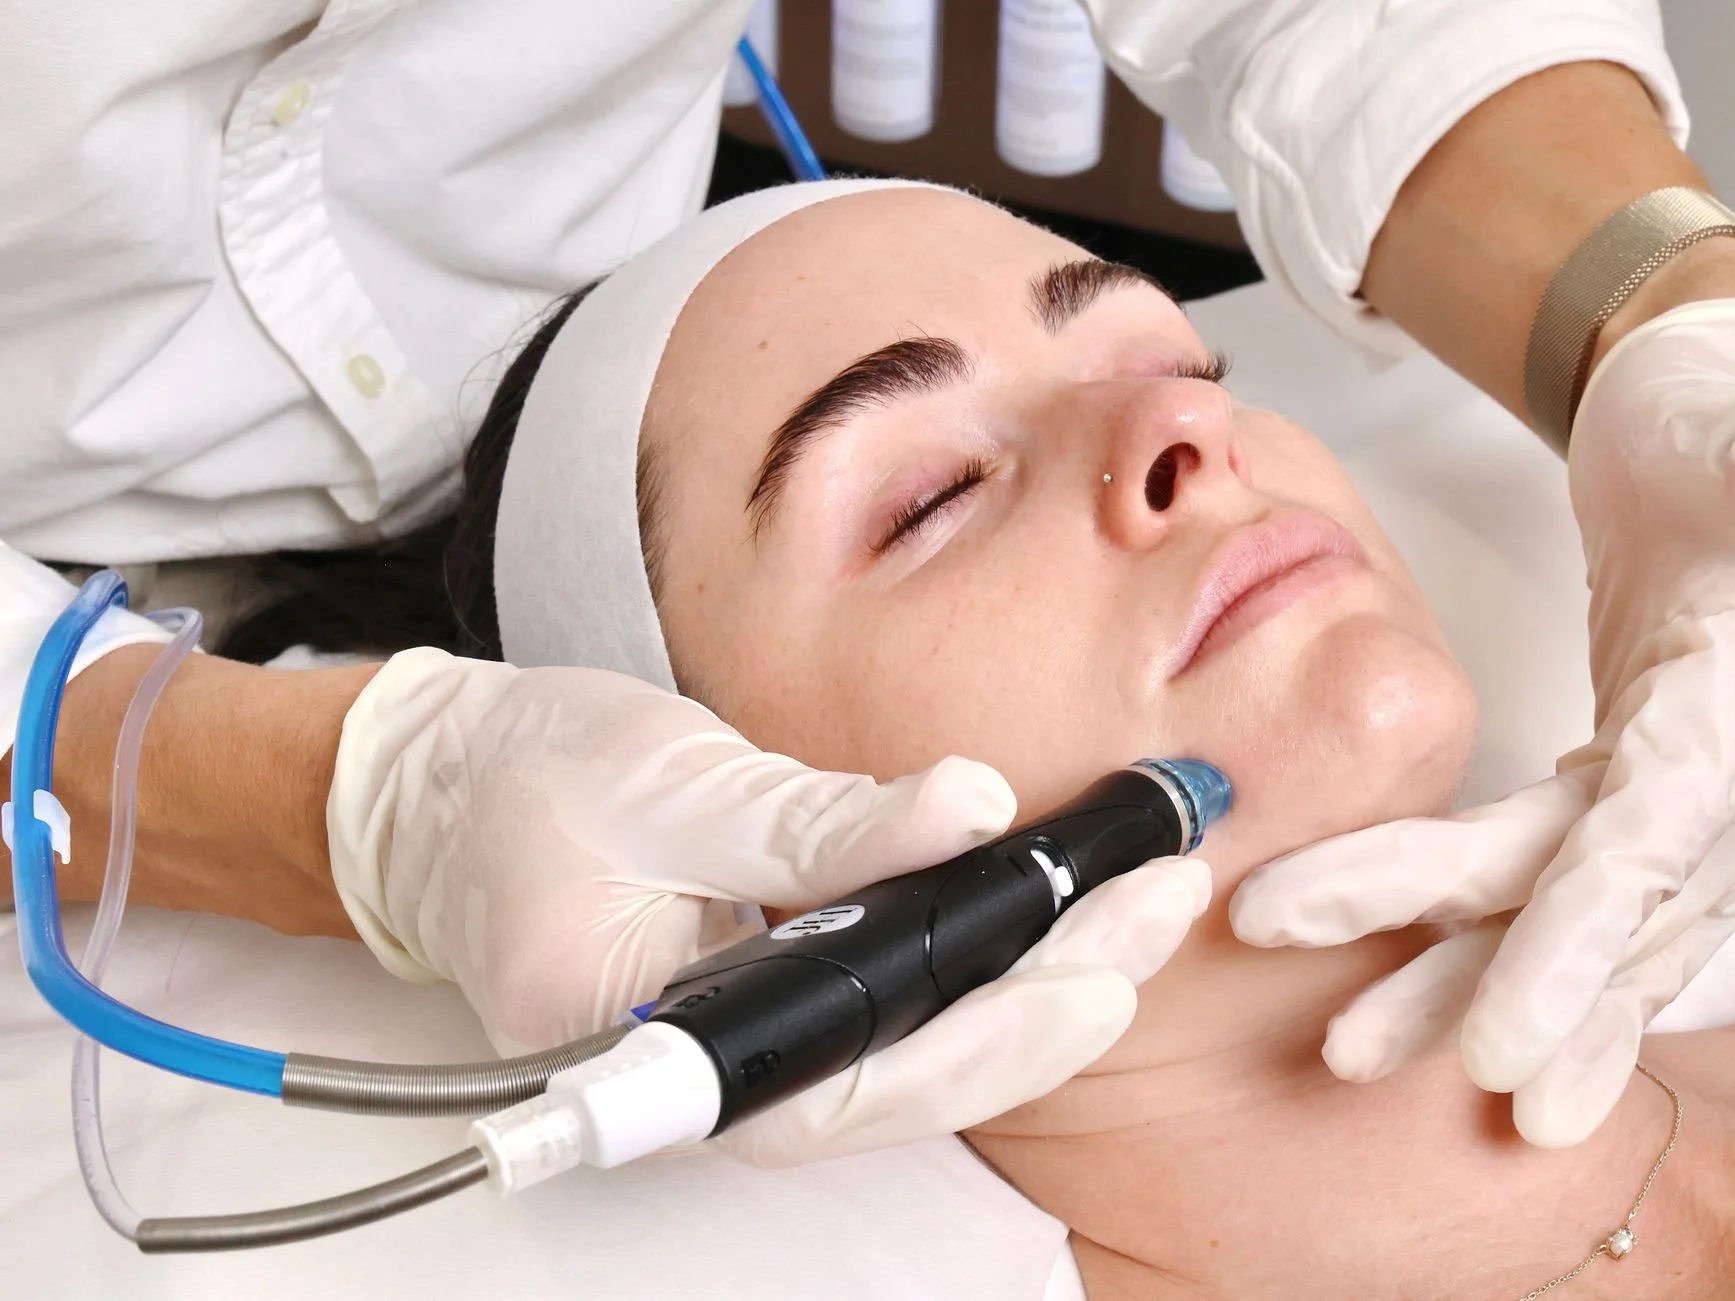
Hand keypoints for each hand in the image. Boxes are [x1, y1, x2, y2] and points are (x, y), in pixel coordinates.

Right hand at [329, 649, 1209, 1161]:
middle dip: (1051, 1002)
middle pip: (908, 1081)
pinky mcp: (779, 1006)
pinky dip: (991, 964)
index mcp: (653, 1047)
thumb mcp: (665, 779)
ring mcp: (749, 1053)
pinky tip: (1068, 912)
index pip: (845, 1080)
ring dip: (1042, 983)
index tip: (1088, 962)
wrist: (444, 790)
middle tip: (1160, 905)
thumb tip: (970, 815)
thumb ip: (819, 820)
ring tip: (1146, 900)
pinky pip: (901, 1015)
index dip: (981, 1031)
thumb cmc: (522, 785)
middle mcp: (710, 1084)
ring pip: (919, 1058)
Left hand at [1232, 300, 1734, 1145]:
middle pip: (1586, 900)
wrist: (1722, 435)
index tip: (1497, 1046)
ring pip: (1568, 916)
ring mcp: (1694, 798)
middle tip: (1351, 1054)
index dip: (1575, 945)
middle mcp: (1732, 775)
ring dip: (1462, 987)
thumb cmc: (1713, 425)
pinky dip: (1517, 964)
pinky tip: (1451, 1034)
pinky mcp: (1646, 796)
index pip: (1654, 843)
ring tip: (1352, 1053)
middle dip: (1473, 984)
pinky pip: (1573, 898)